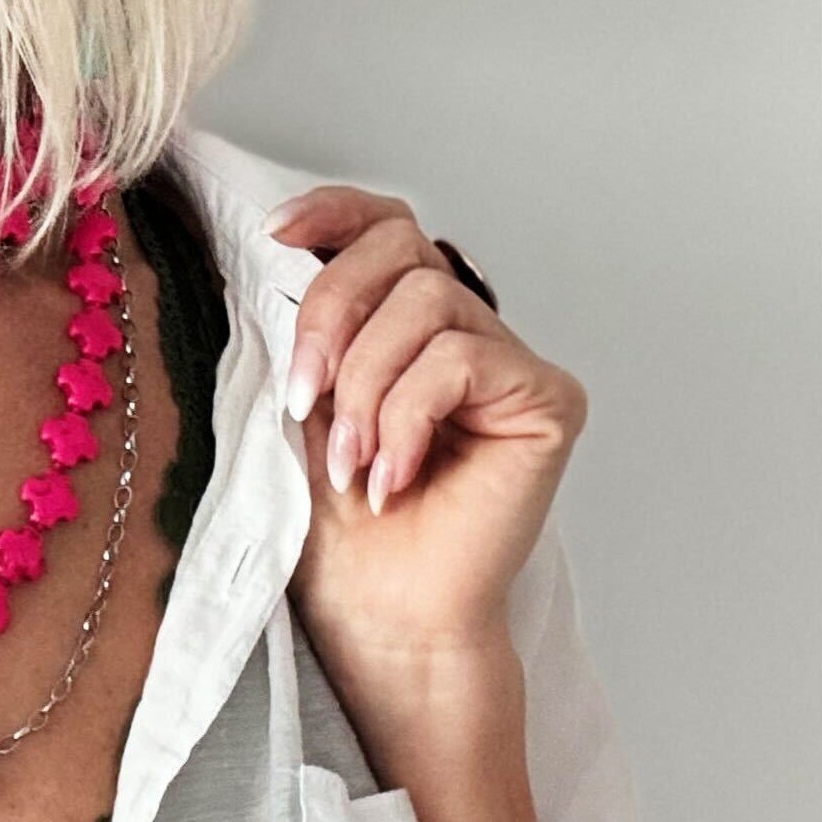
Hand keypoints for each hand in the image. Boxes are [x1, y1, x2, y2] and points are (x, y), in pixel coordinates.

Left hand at [267, 186, 587, 664]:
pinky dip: (408, 416)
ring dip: (366, 384)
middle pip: (399, 247)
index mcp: (403, 317)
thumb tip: (283, 247)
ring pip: (426, 300)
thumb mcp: (304, 394)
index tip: (275, 234)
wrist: (379, 609)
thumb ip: (308, 320)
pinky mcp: (547, 399)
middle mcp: (466, 325)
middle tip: (301, 394)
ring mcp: (511, 360)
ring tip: (351, 460)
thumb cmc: (337, 518)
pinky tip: (394, 476)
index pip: (384, 224)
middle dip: (331, 311)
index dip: (333, 212)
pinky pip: (461, 358)